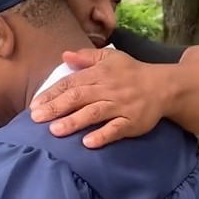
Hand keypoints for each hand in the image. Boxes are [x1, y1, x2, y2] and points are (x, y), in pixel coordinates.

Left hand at [29, 48, 165, 148]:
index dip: (52, 93)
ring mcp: (120, 106)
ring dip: (73, 122)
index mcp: (99, 73)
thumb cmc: (132, 73)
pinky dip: (102, 136)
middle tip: (36, 118)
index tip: (34, 104)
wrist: (164, 86)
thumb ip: (86, 57)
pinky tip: (88, 143)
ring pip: (94, 113)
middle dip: (56, 108)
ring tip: (55, 131)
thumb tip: (64, 55)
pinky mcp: (132, 121)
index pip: (71, 82)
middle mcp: (108, 89)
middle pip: (78, 97)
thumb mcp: (110, 58)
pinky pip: (116, 129)